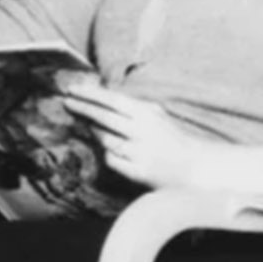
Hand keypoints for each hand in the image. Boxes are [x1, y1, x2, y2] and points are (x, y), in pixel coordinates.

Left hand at [59, 81, 212, 193]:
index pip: (113, 100)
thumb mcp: (156, 115)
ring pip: (105, 139)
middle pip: (104, 117)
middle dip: (82, 108)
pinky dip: (108, 153)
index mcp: (147, 115)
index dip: (90, 94)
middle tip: (67, 102)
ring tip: (91, 126)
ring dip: (95, 132)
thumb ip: (133, 106)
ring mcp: (139, 153)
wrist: (195, 167)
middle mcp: (142, 132)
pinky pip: (111, 160)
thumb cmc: (172, 138)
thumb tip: (104, 96)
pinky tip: (110, 149)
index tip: (72, 89)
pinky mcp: (138, 172)